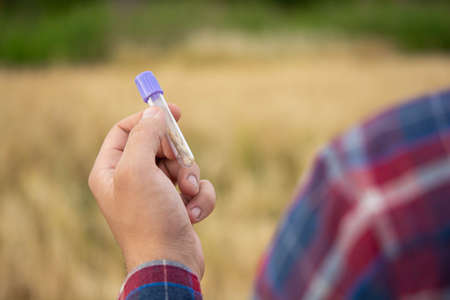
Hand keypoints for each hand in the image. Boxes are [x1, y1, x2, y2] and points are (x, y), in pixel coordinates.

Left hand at [88, 104, 215, 277]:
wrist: (169, 263)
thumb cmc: (148, 218)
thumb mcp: (138, 170)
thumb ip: (144, 135)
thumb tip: (154, 112)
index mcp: (110, 170)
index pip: (124, 130)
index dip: (148, 119)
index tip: (175, 112)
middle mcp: (130, 180)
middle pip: (157, 145)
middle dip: (175, 154)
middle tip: (180, 165)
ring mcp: (154, 193)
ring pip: (180, 165)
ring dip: (191, 177)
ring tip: (188, 194)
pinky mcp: (176, 206)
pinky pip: (195, 187)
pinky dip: (199, 197)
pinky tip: (193, 215)